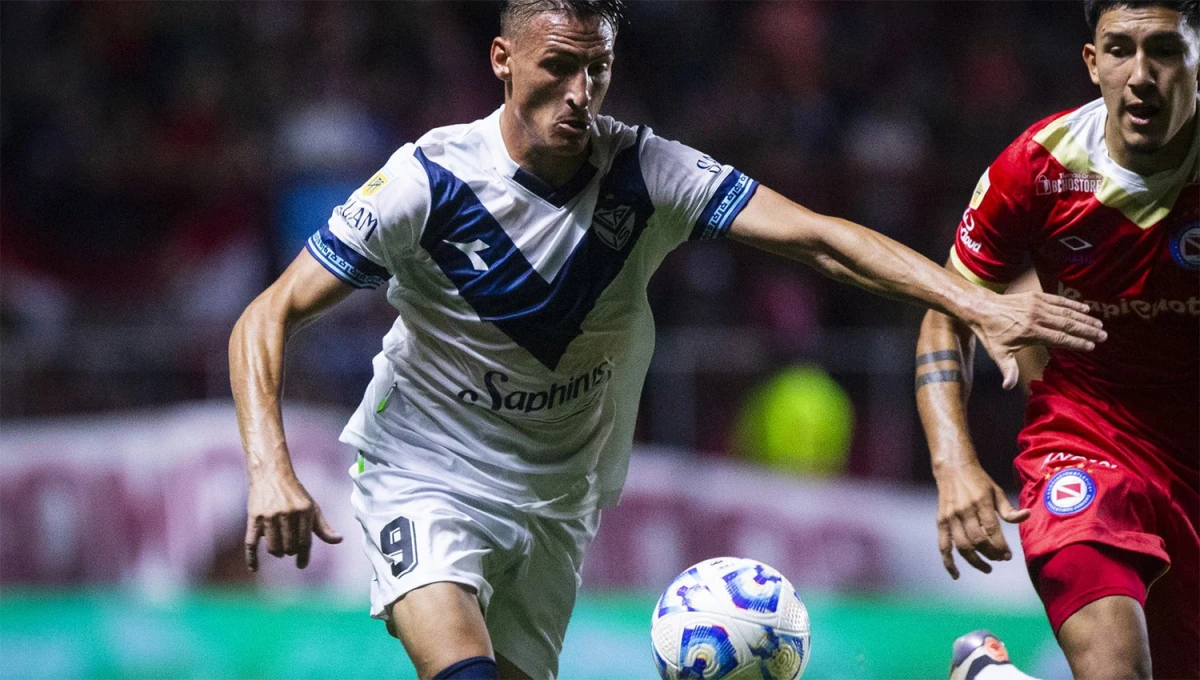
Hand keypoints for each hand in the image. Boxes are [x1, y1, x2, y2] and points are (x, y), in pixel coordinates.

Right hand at [245, 473, 342, 570]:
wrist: (271, 473)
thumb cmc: (295, 493)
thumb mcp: (312, 507)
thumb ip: (323, 526)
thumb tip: (339, 540)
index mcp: (304, 511)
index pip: (305, 542)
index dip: (303, 557)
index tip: (301, 565)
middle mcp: (287, 513)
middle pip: (289, 547)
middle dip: (290, 551)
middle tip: (289, 548)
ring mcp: (269, 516)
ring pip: (273, 548)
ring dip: (277, 552)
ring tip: (279, 548)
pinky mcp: (254, 517)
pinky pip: (251, 543)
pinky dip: (252, 558)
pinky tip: (254, 568)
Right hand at [935, 462, 1029, 578]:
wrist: (952, 468)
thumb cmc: (979, 481)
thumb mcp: (996, 491)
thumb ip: (1009, 509)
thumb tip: (1026, 516)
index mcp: (980, 502)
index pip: (992, 530)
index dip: (1001, 546)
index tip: (1008, 556)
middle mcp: (964, 510)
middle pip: (978, 540)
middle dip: (991, 554)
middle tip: (1000, 559)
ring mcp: (950, 517)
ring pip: (962, 546)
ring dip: (975, 561)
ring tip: (987, 568)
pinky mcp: (941, 521)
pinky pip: (943, 546)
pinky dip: (948, 562)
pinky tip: (956, 574)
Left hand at [970, 292, 1105, 388]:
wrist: (982, 308)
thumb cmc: (991, 333)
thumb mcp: (998, 353)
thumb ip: (1008, 369)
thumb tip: (1008, 386)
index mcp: (1031, 332)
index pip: (1060, 338)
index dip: (1077, 342)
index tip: (1091, 346)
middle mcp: (1037, 317)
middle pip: (1068, 324)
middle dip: (1087, 330)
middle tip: (1104, 335)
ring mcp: (1037, 305)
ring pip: (1066, 311)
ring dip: (1084, 318)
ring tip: (1099, 324)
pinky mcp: (1036, 296)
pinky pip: (1058, 300)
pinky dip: (1073, 304)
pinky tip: (1085, 309)